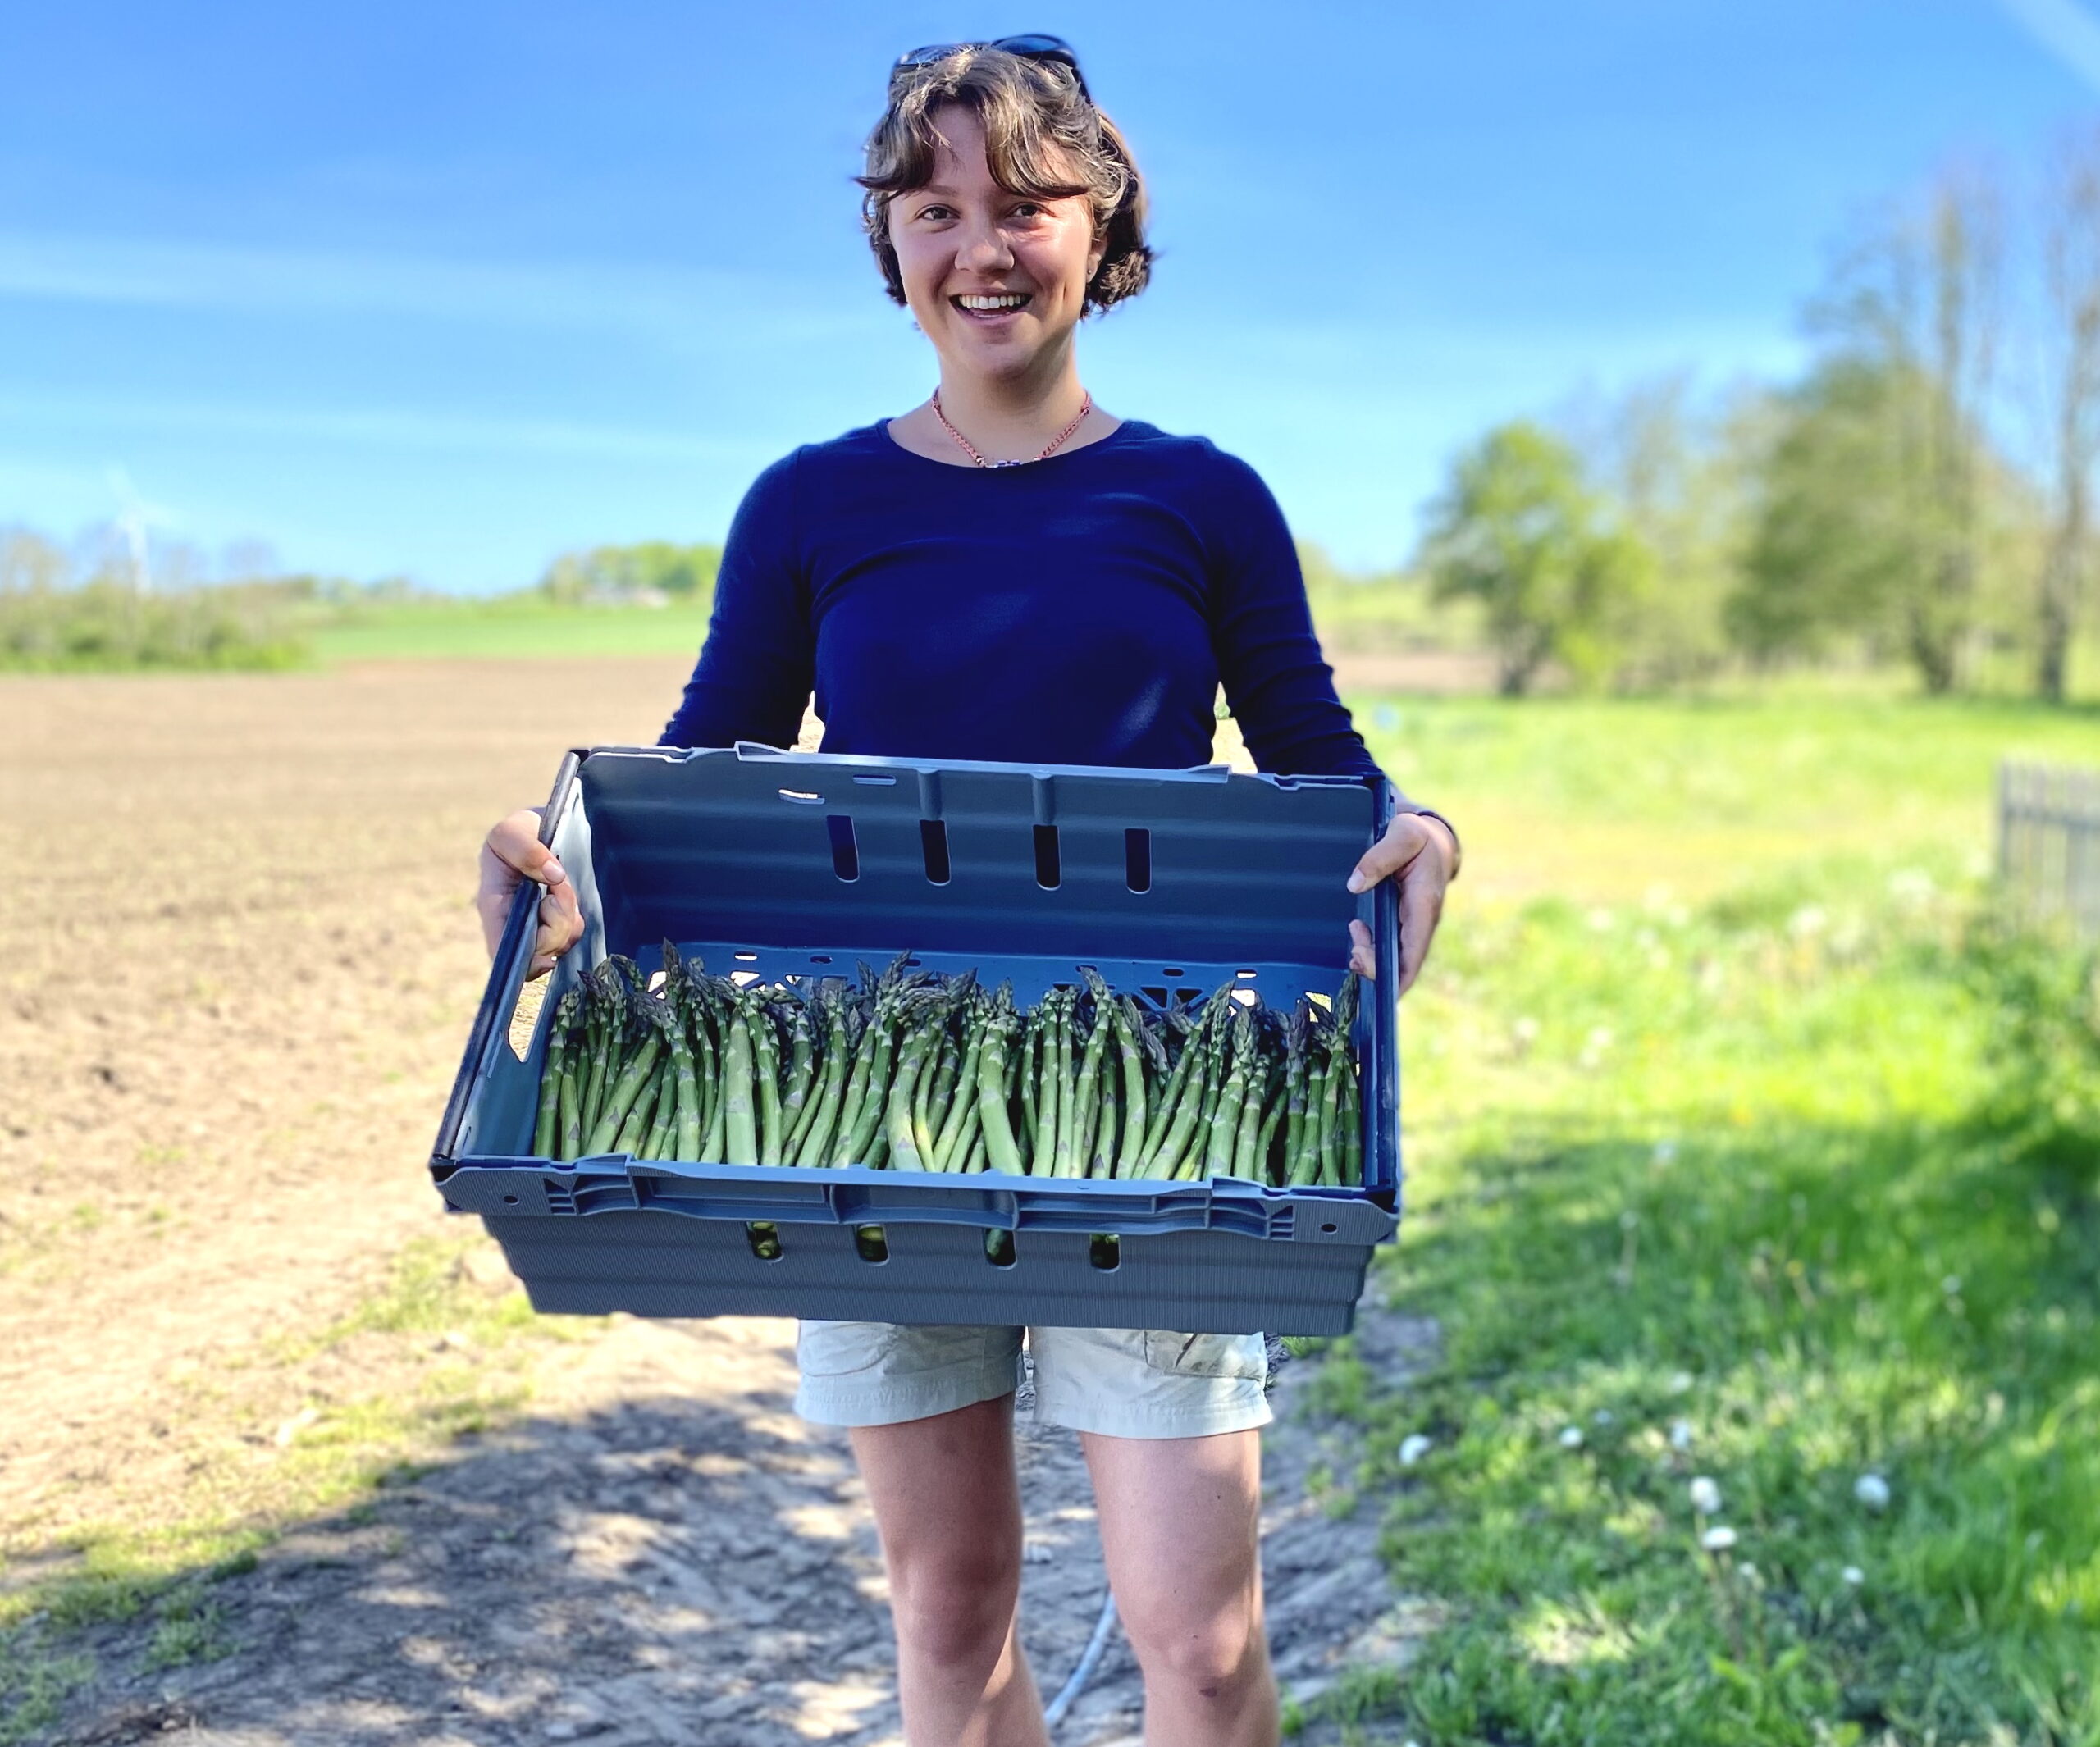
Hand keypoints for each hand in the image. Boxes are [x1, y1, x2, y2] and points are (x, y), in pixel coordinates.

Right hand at [478, 808, 582, 978]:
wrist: (544, 829)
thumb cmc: (521, 831)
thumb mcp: (512, 831)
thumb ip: (526, 849)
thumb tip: (554, 876)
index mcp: (493, 906)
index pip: (501, 950)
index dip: (523, 962)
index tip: (546, 956)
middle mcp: (513, 924)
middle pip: (539, 950)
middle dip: (557, 922)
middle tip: (557, 886)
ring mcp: (536, 927)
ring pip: (559, 943)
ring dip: (568, 915)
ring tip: (559, 885)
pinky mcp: (556, 924)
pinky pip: (572, 934)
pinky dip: (576, 918)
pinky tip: (568, 896)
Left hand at [1344, 813, 1453, 994]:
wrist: (1430, 833)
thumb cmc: (1417, 834)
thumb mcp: (1402, 833)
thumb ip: (1379, 856)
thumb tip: (1355, 885)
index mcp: (1424, 906)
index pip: (1413, 956)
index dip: (1396, 979)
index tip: (1373, 983)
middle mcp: (1422, 922)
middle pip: (1403, 964)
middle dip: (1376, 967)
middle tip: (1353, 952)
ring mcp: (1413, 924)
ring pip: (1395, 957)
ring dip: (1371, 956)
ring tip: (1354, 933)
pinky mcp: (1404, 921)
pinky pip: (1390, 945)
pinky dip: (1373, 947)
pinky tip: (1358, 932)